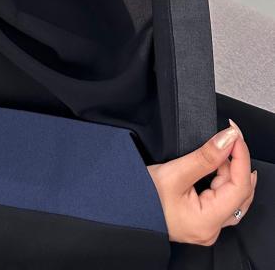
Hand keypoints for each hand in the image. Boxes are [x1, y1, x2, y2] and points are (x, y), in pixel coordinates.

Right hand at [146, 120, 257, 246]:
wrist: (122, 209)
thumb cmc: (141, 197)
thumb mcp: (174, 172)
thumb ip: (205, 156)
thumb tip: (228, 139)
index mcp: (207, 222)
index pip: (239, 186)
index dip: (241, 156)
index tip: (235, 134)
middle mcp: (211, 229)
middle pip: (240, 193)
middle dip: (237, 163)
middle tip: (228, 137)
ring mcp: (207, 227)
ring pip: (234, 197)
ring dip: (231, 171)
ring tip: (220, 150)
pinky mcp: (202, 220)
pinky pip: (223, 200)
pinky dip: (223, 180)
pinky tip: (218, 166)